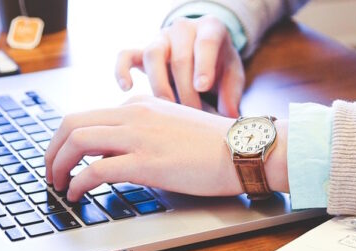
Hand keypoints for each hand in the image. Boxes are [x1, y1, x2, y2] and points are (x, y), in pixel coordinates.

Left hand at [44, 96, 287, 201]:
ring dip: (58, 164)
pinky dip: (77, 183)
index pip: (89, 116)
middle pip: (72, 123)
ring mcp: (139, 137)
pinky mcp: (146, 162)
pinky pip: (96, 170)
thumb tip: (116, 152)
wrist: (242, 149)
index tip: (65, 157)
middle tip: (50, 170)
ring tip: (58, 184)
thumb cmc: (214, 143)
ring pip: (77, 141)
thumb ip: (144, 130)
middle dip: (52, 149)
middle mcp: (134, 114)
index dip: (68, 140)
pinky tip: (77, 194)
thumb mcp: (172, 125)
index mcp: (140, 105)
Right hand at [115, 15, 244, 116]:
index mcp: (210, 28)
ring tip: (168, 109)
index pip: (206, 42)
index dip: (203, 65)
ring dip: (160, 85)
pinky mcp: (142, 51)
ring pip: (153, 55)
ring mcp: (161, 39)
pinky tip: (127, 88)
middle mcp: (183, 29)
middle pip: (180, 57)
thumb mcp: (233, 74)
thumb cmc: (220, 64)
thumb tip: (228, 116)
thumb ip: (232, 93)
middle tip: (193, 114)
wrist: (203, 52)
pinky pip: (126, 55)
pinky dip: (122, 70)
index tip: (202, 87)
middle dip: (186, 90)